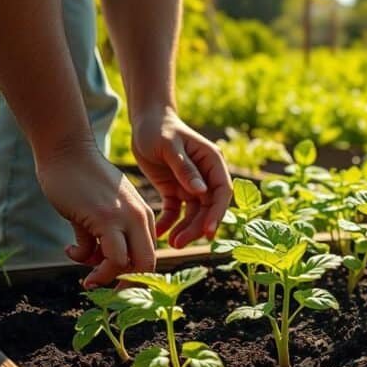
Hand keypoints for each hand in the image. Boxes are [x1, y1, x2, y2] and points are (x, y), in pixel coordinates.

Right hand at [35, 141, 156, 288]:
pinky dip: (86, 262)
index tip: (113, 283)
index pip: (149, 256)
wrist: (68, 151)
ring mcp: (123, 218)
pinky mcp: (104, 217)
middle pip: (146, 265)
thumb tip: (90, 261)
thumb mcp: (101, 210)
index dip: (133, 275)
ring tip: (86, 277)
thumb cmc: (82, 181)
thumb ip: (100, 236)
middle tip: (103, 288)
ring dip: (103, 277)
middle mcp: (139, 218)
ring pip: (127, 264)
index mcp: (144, 217)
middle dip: (127, 284)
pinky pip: (105, 255)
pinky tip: (70, 249)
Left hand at [131, 108, 231, 248]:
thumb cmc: (158, 128)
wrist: (144, 122)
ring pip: (194, 213)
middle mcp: (206, 176)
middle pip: (208, 208)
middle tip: (180, 243)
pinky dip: (169, 223)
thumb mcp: (170, 145)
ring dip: (185, 229)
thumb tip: (201, 192)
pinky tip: (159, 233)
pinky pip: (175, 211)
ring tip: (171, 243)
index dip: (217, 213)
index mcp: (212, 162)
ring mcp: (191, 184)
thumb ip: (185, 168)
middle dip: (197, 227)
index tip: (207, 231)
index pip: (222, 192)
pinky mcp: (175, 190)